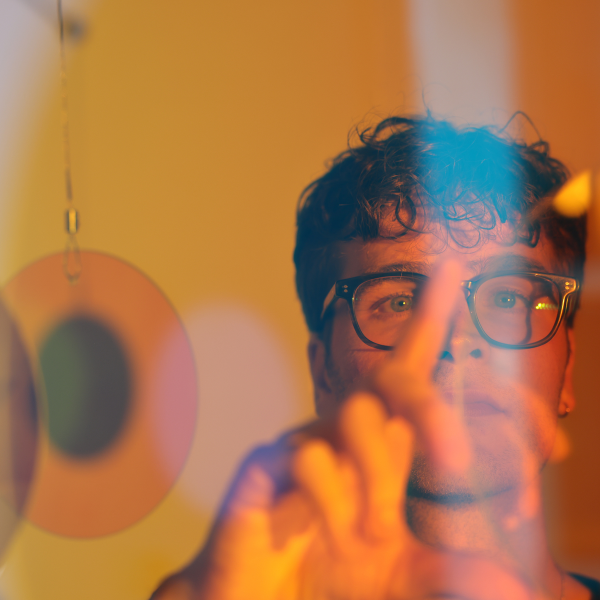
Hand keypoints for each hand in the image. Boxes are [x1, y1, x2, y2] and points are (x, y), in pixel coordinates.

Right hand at [151, 262, 546, 599]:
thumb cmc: (322, 575)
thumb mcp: (398, 573)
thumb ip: (446, 569)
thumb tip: (509, 586)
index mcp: (373, 450)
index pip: (402, 374)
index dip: (426, 323)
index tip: (450, 270)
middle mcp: (338, 435)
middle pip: (388, 382)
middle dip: (429, 408)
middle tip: (456, 457)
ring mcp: (297, 446)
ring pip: (352, 420)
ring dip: (373, 484)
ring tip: (363, 534)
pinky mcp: (260, 468)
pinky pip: (304, 459)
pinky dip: (326, 503)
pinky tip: (310, 531)